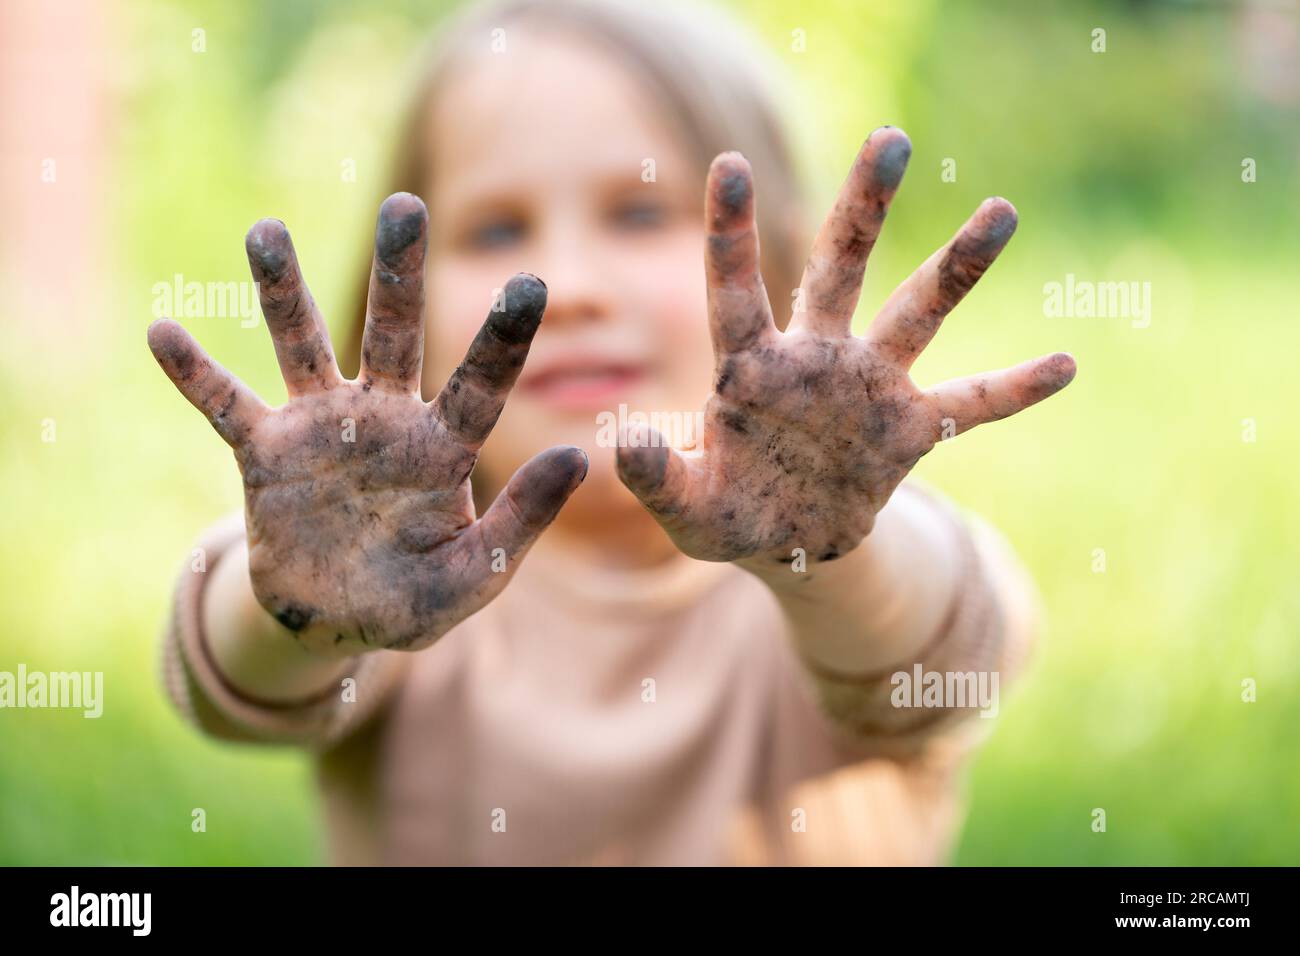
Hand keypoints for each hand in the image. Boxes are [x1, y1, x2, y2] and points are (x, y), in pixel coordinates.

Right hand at [149, 193, 586, 654]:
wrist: (334, 620)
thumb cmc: (415, 599)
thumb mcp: (472, 575)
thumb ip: (519, 522)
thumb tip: (577, 458)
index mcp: (441, 449)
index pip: (480, 386)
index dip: (504, 338)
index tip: (534, 282)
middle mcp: (384, 419)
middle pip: (392, 332)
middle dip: (399, 271)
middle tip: (406, 204)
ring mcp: (321, 427)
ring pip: (304, 346)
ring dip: (284, 293)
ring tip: (265, 232)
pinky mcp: (265, 452)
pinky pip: (226, 405)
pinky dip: (196, 375)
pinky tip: (163, 332)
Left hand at [616, 128, 1074, 569]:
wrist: (788, 544)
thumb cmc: (727, 514)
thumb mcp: (686, 507)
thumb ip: (656, 476)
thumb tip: (621, 440)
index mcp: (751, 369)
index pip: (735, 291)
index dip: (731, 232)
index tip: (727, 162)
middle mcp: (815, 359)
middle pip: (841, 267)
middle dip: (863, 206)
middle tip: (891, 138)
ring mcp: (868, 389)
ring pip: (917, 314)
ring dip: (957, 267)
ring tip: (1001, 209)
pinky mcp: (909, 430)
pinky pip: (971, 405)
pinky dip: (1014, 390)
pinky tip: (1067, 364)